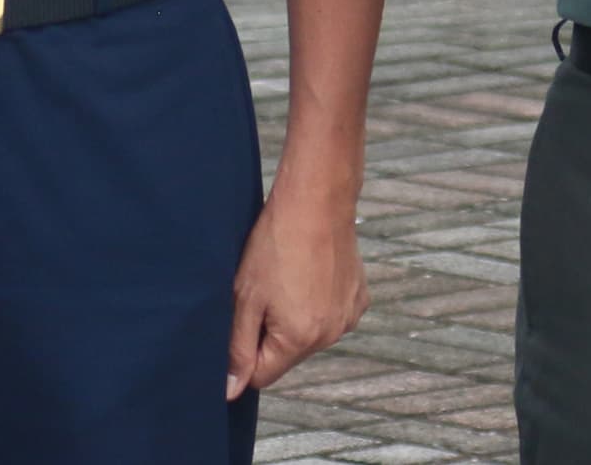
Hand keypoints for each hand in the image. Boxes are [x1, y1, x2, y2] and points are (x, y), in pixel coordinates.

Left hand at [226, 175, 367, 400]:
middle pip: (287, 357)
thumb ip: (237, 349)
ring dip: (294, 320)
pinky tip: (310, 275)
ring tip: (288, 280)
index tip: (244, 317)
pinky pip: (329, 317)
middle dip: (270, 335)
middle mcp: (331, 335)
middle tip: (264, 293)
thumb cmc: (274, 245)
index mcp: (300, 338)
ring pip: (308, 337)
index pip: (262, 376)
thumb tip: (231, 391)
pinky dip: (317, 305)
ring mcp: (349, 317)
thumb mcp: (245, 297)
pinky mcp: (359, 299)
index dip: (245, 352)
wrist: (316, 199)